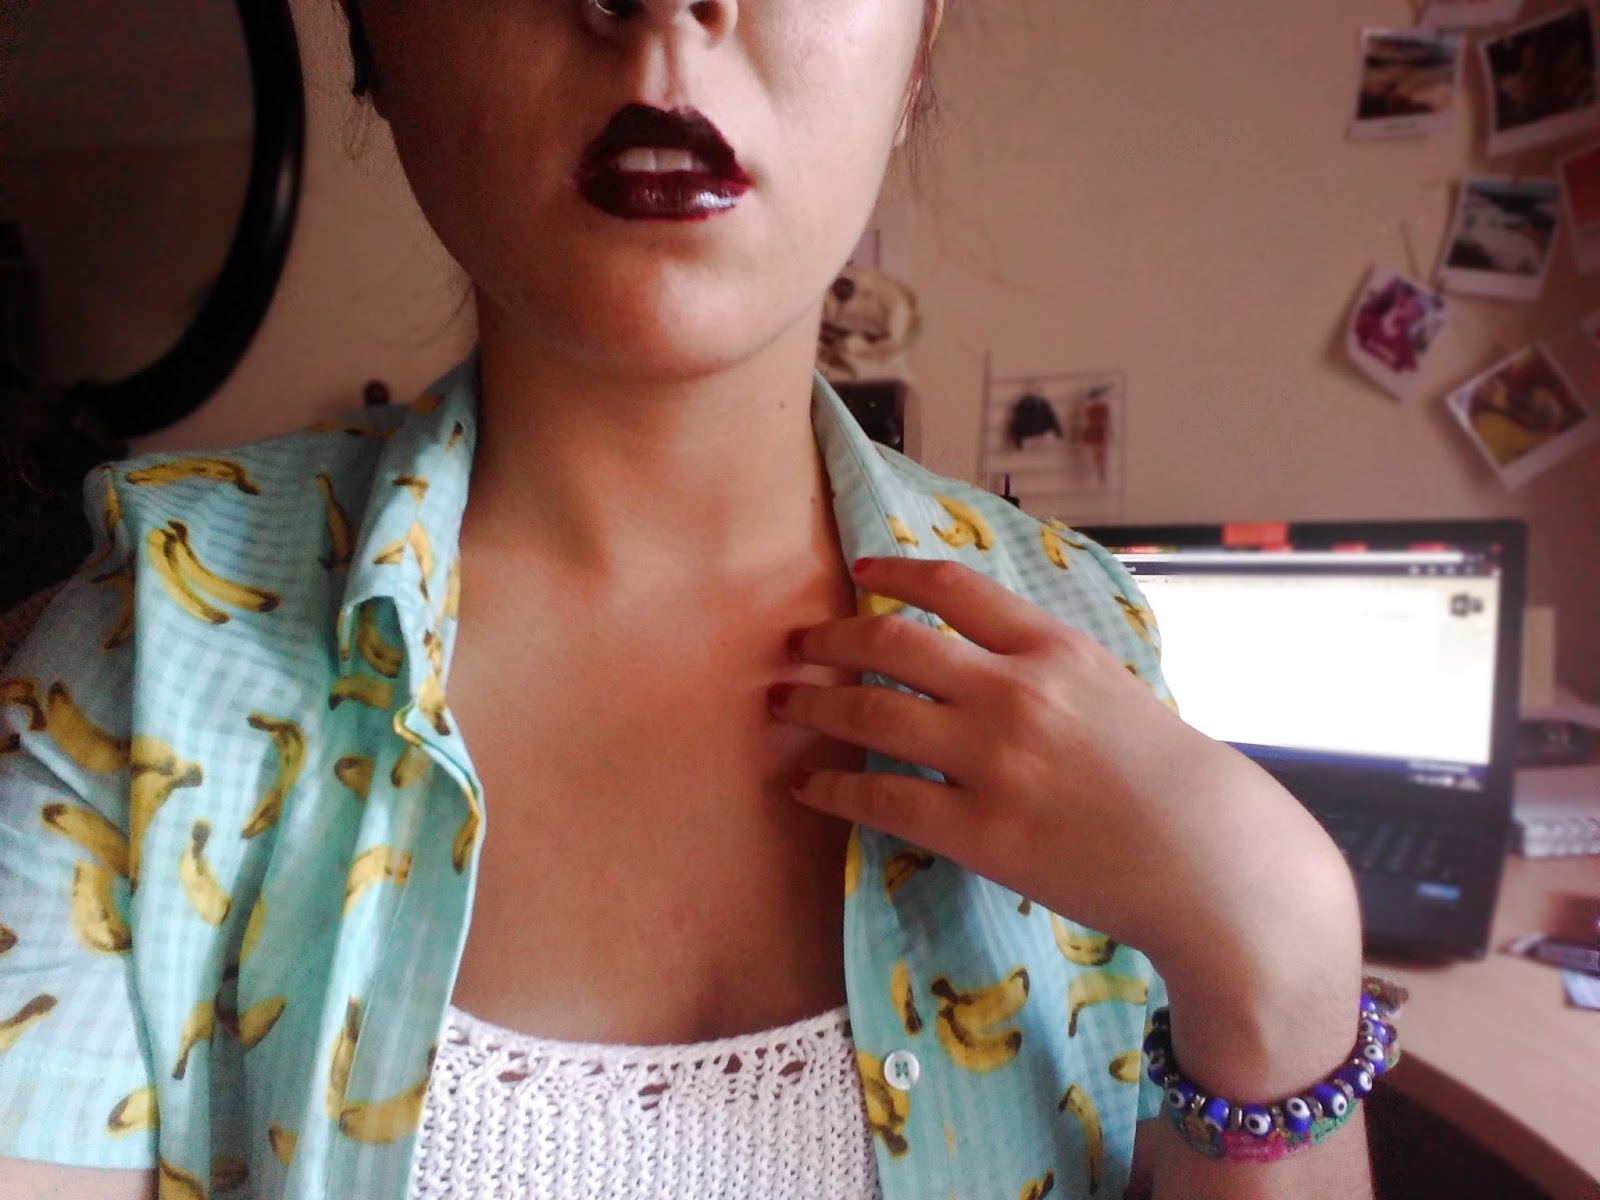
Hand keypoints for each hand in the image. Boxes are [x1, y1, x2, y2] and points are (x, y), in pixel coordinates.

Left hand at [773, 556, 1352, 990]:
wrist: (1211, 862)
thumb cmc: (1173, 779)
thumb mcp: (1114, 690)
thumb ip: (1047, 667)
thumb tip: (982, 654)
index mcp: (1053, 647)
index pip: (953, 586)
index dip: (893, 572)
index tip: (858, 574)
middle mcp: (1014, 690)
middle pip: (894, 642)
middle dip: (830, 639)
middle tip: (795, 645)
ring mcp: (992, 760)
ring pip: (871, 713)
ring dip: (813, 704)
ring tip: (781, 704)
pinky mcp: (979, 831)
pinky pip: (879, 799)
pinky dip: (830, 786)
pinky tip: (804, 783)